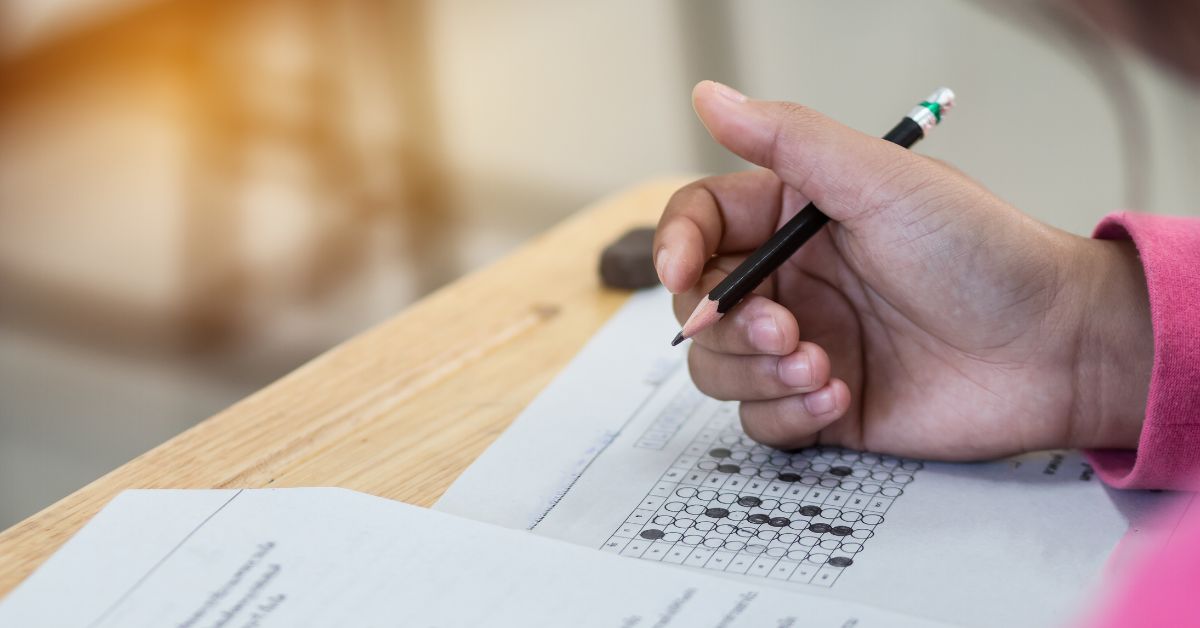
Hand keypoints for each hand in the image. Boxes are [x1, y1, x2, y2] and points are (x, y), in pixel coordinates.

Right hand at [654, 81, 1151, 459]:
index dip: (674, 248)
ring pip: (718, 369)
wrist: (1054, 351)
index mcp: (793, 218)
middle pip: (698, 305)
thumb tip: (708, 96)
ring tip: (822, 367)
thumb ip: (788, 141)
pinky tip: (841, 397)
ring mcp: (802, 344)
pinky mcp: (822, 405)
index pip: (698, 225)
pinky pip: (761, 420)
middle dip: (729, 326)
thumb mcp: (882, 183)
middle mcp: (790, 280)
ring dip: (757, 374)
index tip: (682, 276)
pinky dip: (788, 414)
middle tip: (787, 329)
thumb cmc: (982, 254)